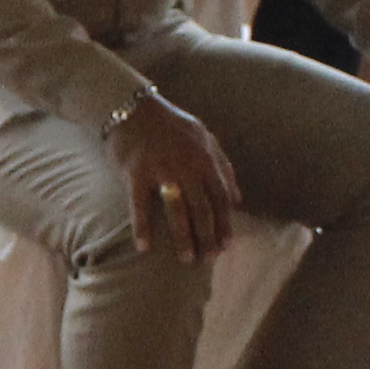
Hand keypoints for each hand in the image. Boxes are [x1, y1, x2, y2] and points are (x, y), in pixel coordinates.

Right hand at [105, 92, 240, 260]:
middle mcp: (186, 166)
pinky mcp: (136, 173)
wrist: (131, 108)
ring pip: (176, 211)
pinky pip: (140, 206)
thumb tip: (238, 198)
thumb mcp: (203, 137)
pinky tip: (144, 248)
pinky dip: (142, 228)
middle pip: (202, 208)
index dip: (224, 224)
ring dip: (183, 238)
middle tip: (208, 260)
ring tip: (187, 259)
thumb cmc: (169, 125)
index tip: (226, 247)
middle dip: (207, 236)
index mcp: (204, 158)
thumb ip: (223, 166)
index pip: (220, 197)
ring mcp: (161, 170)